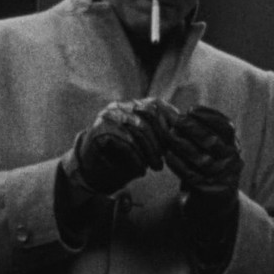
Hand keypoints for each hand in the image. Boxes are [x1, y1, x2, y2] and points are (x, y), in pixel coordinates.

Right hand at [62, 98, 179, 195]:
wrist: (91, 166)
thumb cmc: (122, 155)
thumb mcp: (144, 142)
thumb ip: (159, 133)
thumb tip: (182, 131)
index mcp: (131, 105)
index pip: (156, 104)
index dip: (169, 121)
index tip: (177, 140)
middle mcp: (119, 106)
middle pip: (149, 115)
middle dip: (160, 139)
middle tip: (165, 159)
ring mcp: (107, 116)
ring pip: (138, 128)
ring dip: (149, 151)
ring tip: (155, 167)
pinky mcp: (99, 130)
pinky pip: (125, 142)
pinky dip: (136, 157)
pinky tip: (140, 169)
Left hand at [165, 106, 242, 206]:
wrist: (212, 208)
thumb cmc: (205, 171)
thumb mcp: (208, 151)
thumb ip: (196, 132)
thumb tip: (170, 110)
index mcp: (234, 148)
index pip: (226, 127)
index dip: (209, 116)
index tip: (191, 109)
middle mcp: (232, 162)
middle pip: (212, 141)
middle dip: (193, 128)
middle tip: (176, 121)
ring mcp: (223, 178)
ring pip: (201, 158)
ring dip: (183, 144)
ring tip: (169, 136)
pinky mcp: (210, 192)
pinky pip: (191, 176)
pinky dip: (178, 164)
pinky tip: (167, 156)